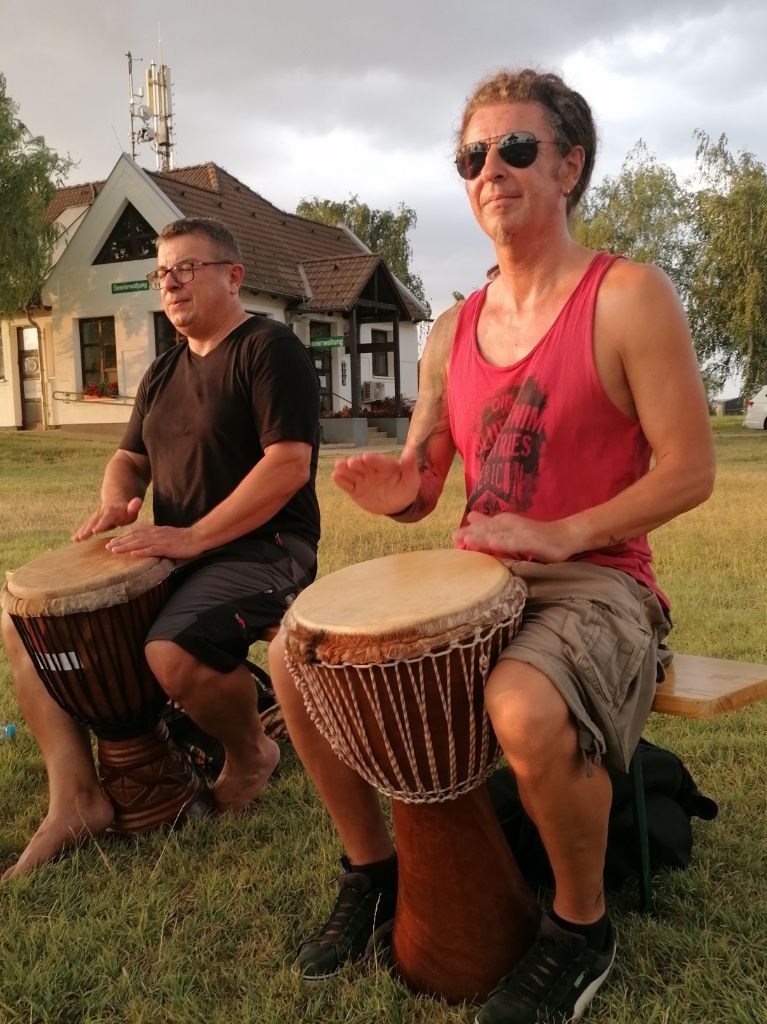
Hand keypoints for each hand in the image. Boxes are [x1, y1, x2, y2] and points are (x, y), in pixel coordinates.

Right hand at [72, 497, 143, 540]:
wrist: (116, 500)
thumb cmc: (127, 509)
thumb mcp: (133, 507)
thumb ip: (134, 506)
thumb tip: (138, 501)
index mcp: (112, 511)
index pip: (106, 517)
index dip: (101, 524)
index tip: (95, 530)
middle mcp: (101, 513)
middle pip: (94, 521)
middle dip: (88, 529)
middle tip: (81, 537)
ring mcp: (96, 517)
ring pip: (88, 524)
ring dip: (82, 531)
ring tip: (76, 539)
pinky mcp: (92, 521)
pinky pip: (85, 527)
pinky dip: (79, 532)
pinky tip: (73, 539)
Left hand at [105, 524, 202, 560]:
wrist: (196, 537)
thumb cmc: (182, 539)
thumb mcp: (165, 535)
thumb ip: (154, 537)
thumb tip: (143, 542)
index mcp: (154, 531)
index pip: (135, 533)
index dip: (123, 538)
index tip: (112, 542)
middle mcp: (155, 534)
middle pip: (134, 538)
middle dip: (120, 542)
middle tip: (107, 547)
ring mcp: (160, 540)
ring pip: (140, 543)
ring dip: (126, 546)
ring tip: (114, 550)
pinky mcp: (166, 547)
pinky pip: (152, 550)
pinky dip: (142, 552)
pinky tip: (133, 554)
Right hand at [331, 447, 420, 514]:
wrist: (397, 505)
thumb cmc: (405, 488)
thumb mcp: (411, 479)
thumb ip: (409, 465)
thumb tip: (411, 449)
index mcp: (385, 465)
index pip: (378, 461)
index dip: (372, 459)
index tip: (366, 457)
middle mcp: (371, 469)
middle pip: (362, 465)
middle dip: (356, 463)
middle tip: (351, 463)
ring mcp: (362, 479)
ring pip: (352, 473)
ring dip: (344, 470)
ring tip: (338, 467)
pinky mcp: (355, 490)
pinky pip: (347, 485)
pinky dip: (341, 481)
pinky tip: (335, 476)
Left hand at [453, 511, 576, 563]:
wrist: (564, 536)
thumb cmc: (537, 536)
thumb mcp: (511, 532)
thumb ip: (493, 528)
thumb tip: (472, 519)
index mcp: (502, 523)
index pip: (481, 527)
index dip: (467, 533)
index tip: (452, 540)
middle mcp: (508, 524)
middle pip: (485, 529)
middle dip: (469, 534)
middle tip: (453, 538)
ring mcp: (519, 532)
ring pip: (498, 534)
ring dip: (482, 536)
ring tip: (466, 539)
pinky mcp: (530, 540)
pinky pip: (515, 542)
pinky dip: (504, 543)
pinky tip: (493, 544)